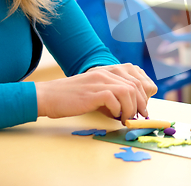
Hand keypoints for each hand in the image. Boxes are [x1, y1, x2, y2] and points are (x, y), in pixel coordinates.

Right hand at [35, 63, 156, 122]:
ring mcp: (99, 82)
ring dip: (130, 108)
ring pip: (128, 92)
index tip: (142, 109)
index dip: (142, 96)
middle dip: (140, 103)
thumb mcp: (95, 90)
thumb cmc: (72, 98)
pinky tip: (113, 116)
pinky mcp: (92, 92)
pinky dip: (118, 109)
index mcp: (108, 72)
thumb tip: (130, 107)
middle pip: (135, 86)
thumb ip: (112, 93)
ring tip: (125, 118)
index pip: (135, 80)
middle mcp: (106, 74)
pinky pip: (114, 99)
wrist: (48, 96)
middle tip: (137, 117)